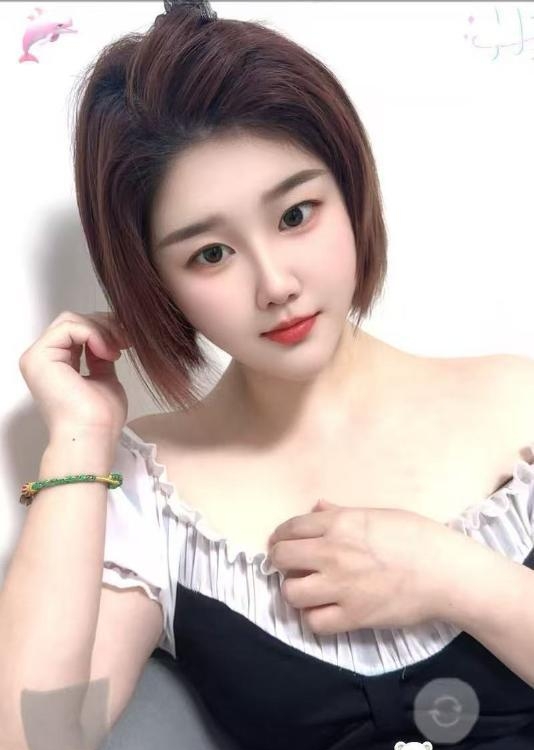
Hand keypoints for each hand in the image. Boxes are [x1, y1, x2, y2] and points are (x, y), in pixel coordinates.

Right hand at [18, 310, 131, 439]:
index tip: (127, 343)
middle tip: (125, 340)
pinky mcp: (38, 357)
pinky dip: (93, 334)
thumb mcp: (105, 378)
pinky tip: (107, 352)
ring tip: (116, 349)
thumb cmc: (100, 418)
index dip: (104, 330)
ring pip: (71, 320)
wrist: (92, 435)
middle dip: (103, 325)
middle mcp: (43, 359)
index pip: (77, 331)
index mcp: (56, 365)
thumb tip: (108, 341)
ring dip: (101, 330)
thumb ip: (101, 358)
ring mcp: (38, 358)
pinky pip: (69, 327)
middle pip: (73, 321)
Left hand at [267, 498, 458, 635]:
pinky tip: (324, 610)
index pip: (290, 528)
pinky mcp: (353, 616)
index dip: (281, 536)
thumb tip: (317, 506)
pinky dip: (314, 618)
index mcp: (339, 523)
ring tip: (307, 589)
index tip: (281, 543)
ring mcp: (341, 586)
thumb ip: (341, 513)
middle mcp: (332, 553)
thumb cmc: (416, 536)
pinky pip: (314, 622)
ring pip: (291, 592)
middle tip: (291, 566)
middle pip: (281, 558)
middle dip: (280, 561)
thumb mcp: (377, 515)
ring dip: (295, 591)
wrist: (445, 572)